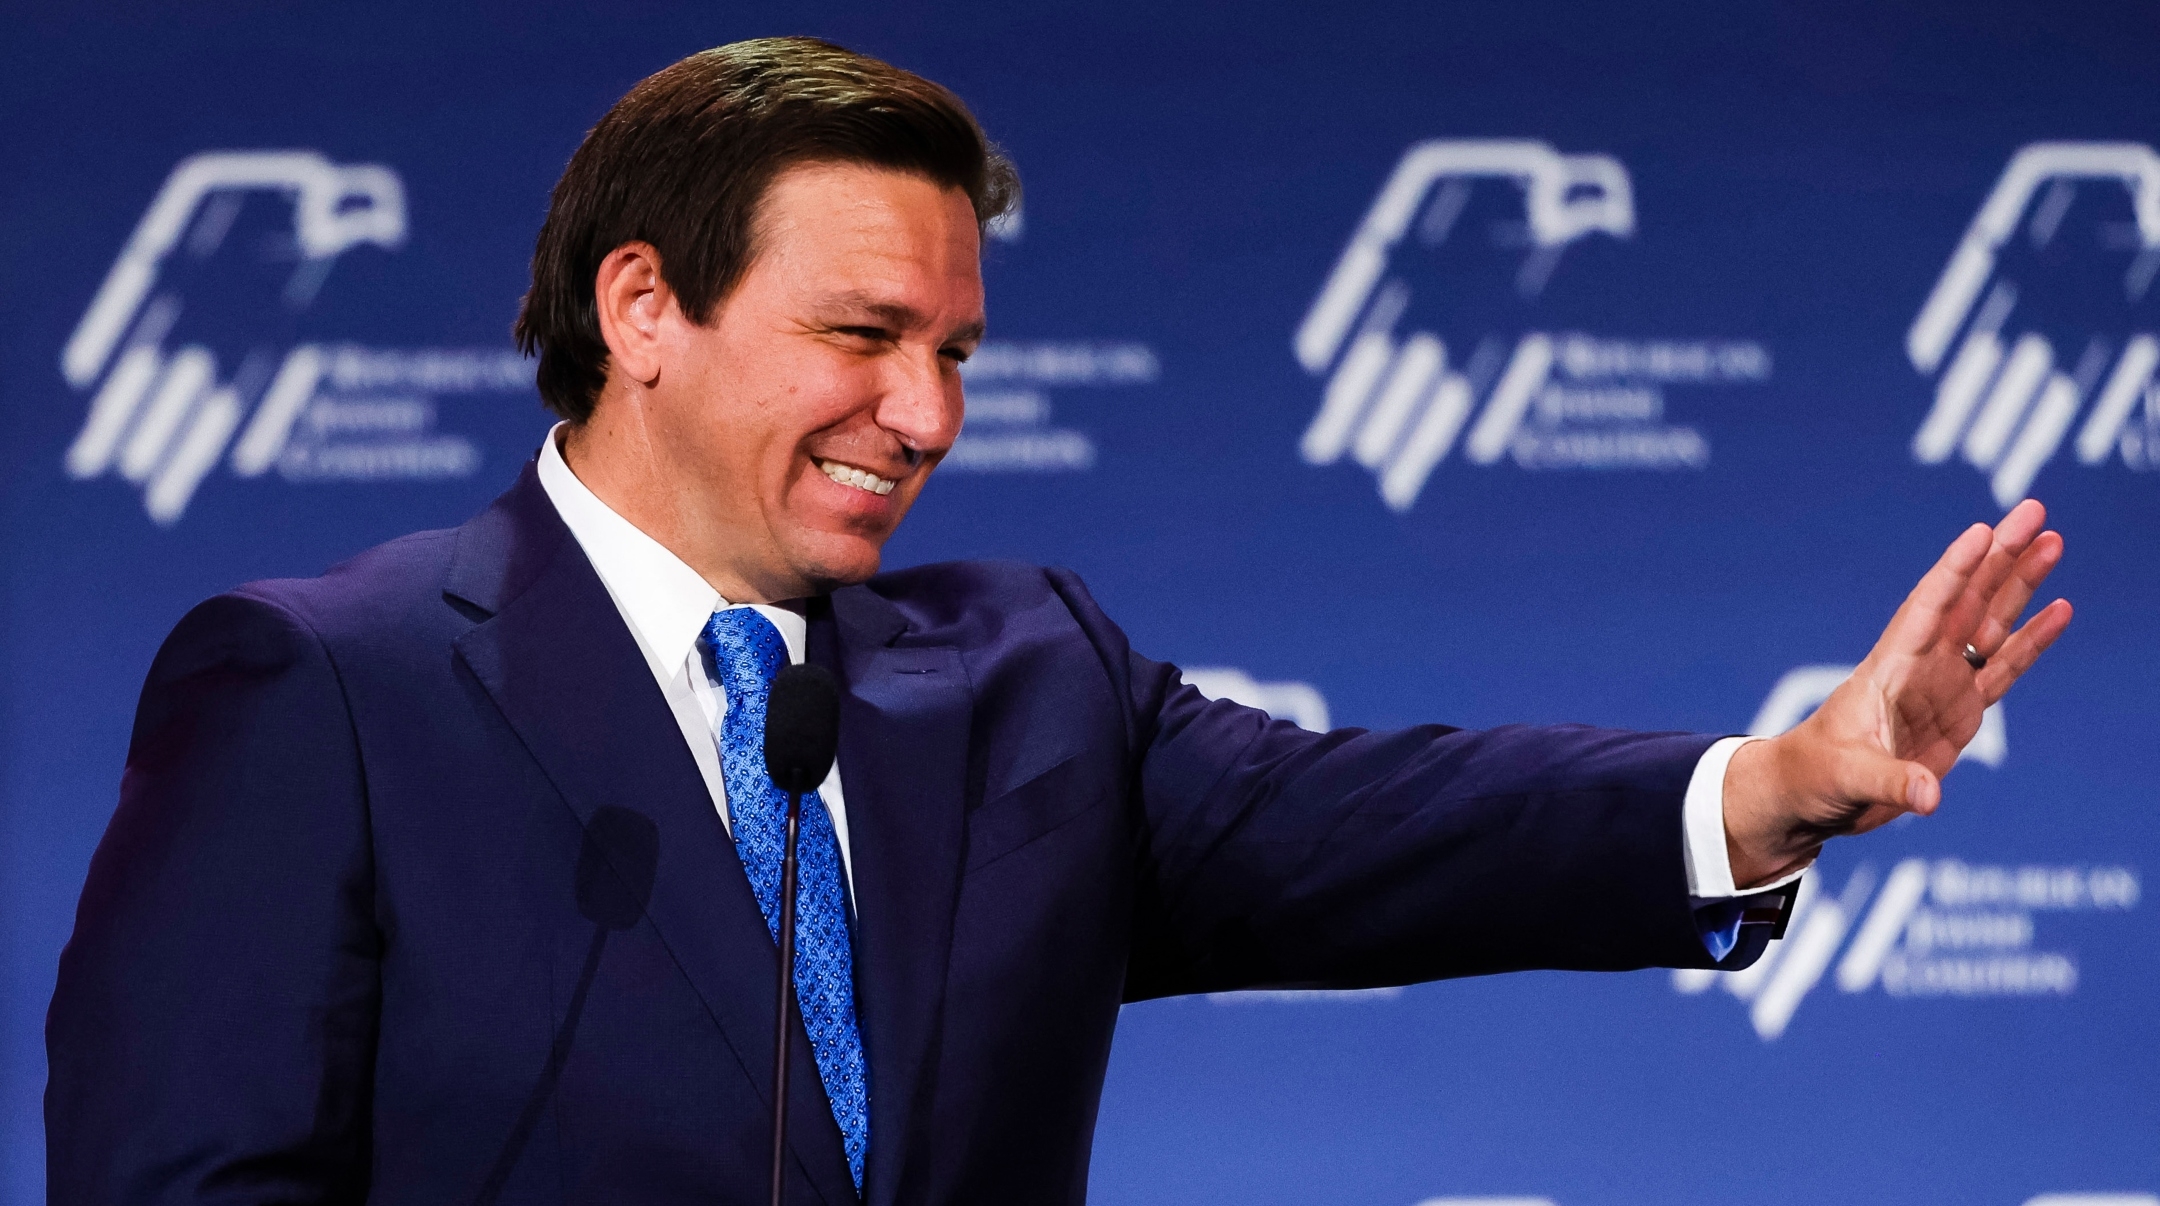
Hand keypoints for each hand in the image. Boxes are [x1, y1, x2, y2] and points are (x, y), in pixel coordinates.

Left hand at [1723, 499, 2072, 886]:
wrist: (1809, 796)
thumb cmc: (1814, 778)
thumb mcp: (1848, 779)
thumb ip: (1891, 782)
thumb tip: (1929, 796)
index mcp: (1888, 671)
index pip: (1926, 610)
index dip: (1953, 572)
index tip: (1982, 532)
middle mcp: (1919, 668)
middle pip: (1966, 600)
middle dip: (1999, 556)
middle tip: (2035, 511)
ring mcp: (1941, 686)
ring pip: (1989, 624)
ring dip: (2020, 584)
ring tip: (2053, 542)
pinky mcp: (1959, 713)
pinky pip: (2003, 669)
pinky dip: (2031, 641)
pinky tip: (2060, 609)